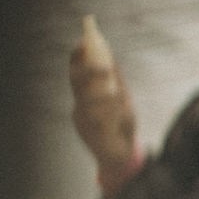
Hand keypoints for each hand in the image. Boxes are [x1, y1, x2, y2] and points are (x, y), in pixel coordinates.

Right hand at [68, 32, 140, 184]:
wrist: (121, 157)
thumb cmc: (121, 126)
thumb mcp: (122, 100)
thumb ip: (116, 81)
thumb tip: (110, 56)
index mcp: (85, 94)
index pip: (76, 70)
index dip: (77, 56)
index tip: (85, 42)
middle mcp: (79, 105)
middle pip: (75, 82)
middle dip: (88, 71)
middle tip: (105, 69)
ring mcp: (81, 119)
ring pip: (85, 100)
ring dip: (102, 95)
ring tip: (115, 94)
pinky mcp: (87, 133)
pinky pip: (94, 119)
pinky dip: (107, 114)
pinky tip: (118, 113)